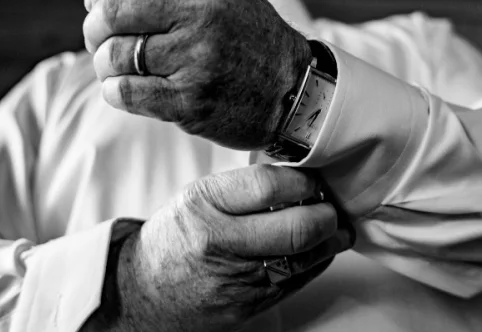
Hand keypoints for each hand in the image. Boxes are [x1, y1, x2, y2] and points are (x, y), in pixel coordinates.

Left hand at [83, 0, 311, 149]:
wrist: (294, 89)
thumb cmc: (249, 38)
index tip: (97, 2)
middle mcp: (202, 13)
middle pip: (114, 9)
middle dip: (93, 27)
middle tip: (98, 39)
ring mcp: (196, 58)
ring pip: (115, 54)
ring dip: (103, 63)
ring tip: (113, 68)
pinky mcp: (191, 100)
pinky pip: (125, 92)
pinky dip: (113, 91)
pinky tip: (123, 90)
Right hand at [100, 164, 353, 331]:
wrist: (145, 290)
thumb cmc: (178, 236)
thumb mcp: (198, 196)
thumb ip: (245, 186)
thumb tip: (300, 176)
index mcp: (204, 204)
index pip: (268, 185)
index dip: (303, 181)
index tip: (313, 179)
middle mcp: (219, 241)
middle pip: (296, 228)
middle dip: (327, 213)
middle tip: (331, 204)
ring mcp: (236, 278)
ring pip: (304, 258)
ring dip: (331, 240)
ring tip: (337, 226)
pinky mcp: (249, 304)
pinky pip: (297, 281)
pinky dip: (317, 262)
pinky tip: (320, 249)